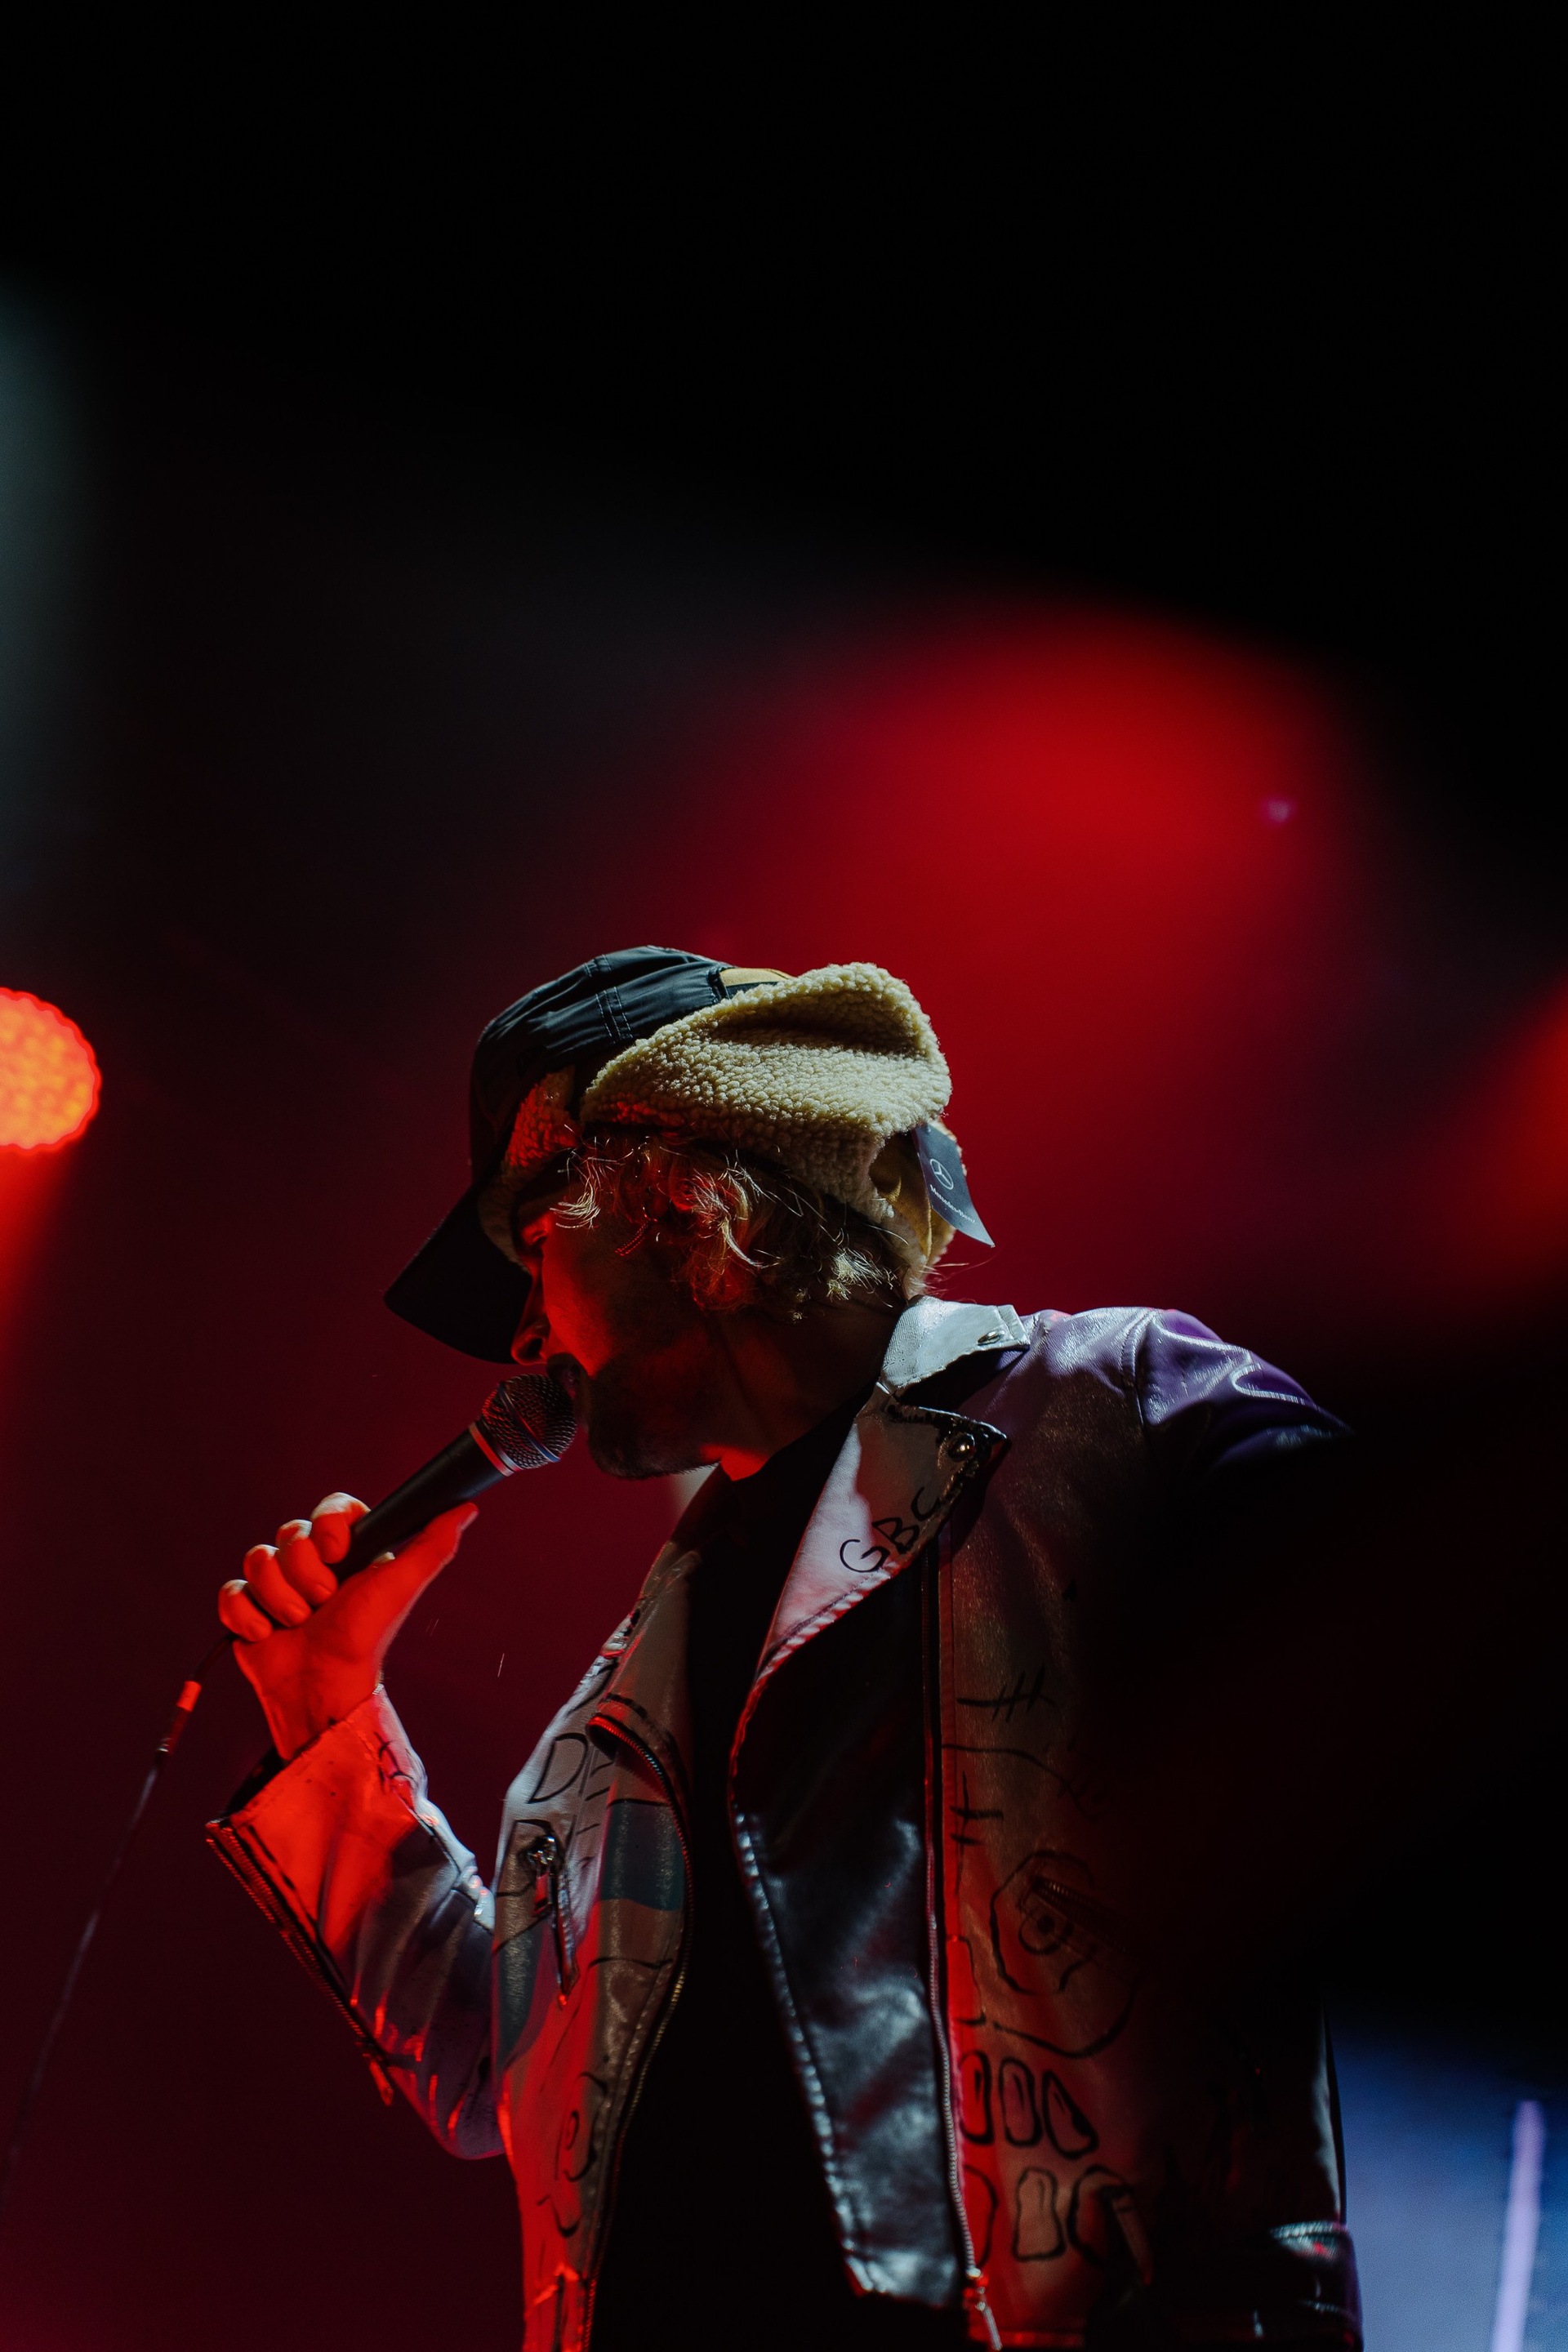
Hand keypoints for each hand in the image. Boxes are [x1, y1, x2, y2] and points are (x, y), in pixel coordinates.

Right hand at [218, 1492, 476, 1761]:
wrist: (323, 1686)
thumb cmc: (366, 1637)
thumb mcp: (401, 1585)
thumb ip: (432, 1545)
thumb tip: (465, 1508)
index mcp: (350, 1551)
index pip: (331, 1509)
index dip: (327, 1525)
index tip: (337, 1553)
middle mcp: (313, 1563)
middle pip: (289, 1533)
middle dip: (305, 1573)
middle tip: (323, 1603)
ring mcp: (278, 1585)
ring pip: (258, 1558)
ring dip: (279, 1597)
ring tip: (300, 1624)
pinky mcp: (249, 1609)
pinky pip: (232, 1591)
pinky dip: (247, 1615)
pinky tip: (267, 1634)